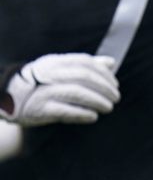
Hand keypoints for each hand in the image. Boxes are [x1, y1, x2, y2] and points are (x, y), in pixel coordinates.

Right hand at [1, 54, 119, 125]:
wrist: (7, 99)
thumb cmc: (40, 84)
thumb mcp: (59, 70)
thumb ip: (85, 66)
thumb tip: (111, 62)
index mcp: (55, 63)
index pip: (85, 62)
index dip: (103, 74)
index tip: (115, 84)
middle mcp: (49, 74)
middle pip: (83, 77)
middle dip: (104, 87)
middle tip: (116, 98)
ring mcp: (43, 91)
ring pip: (76, 92)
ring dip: (97, 101)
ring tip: (108, 108)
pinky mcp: (39, 109)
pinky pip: (65, 111)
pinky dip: (82, 114)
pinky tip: (93, 117)